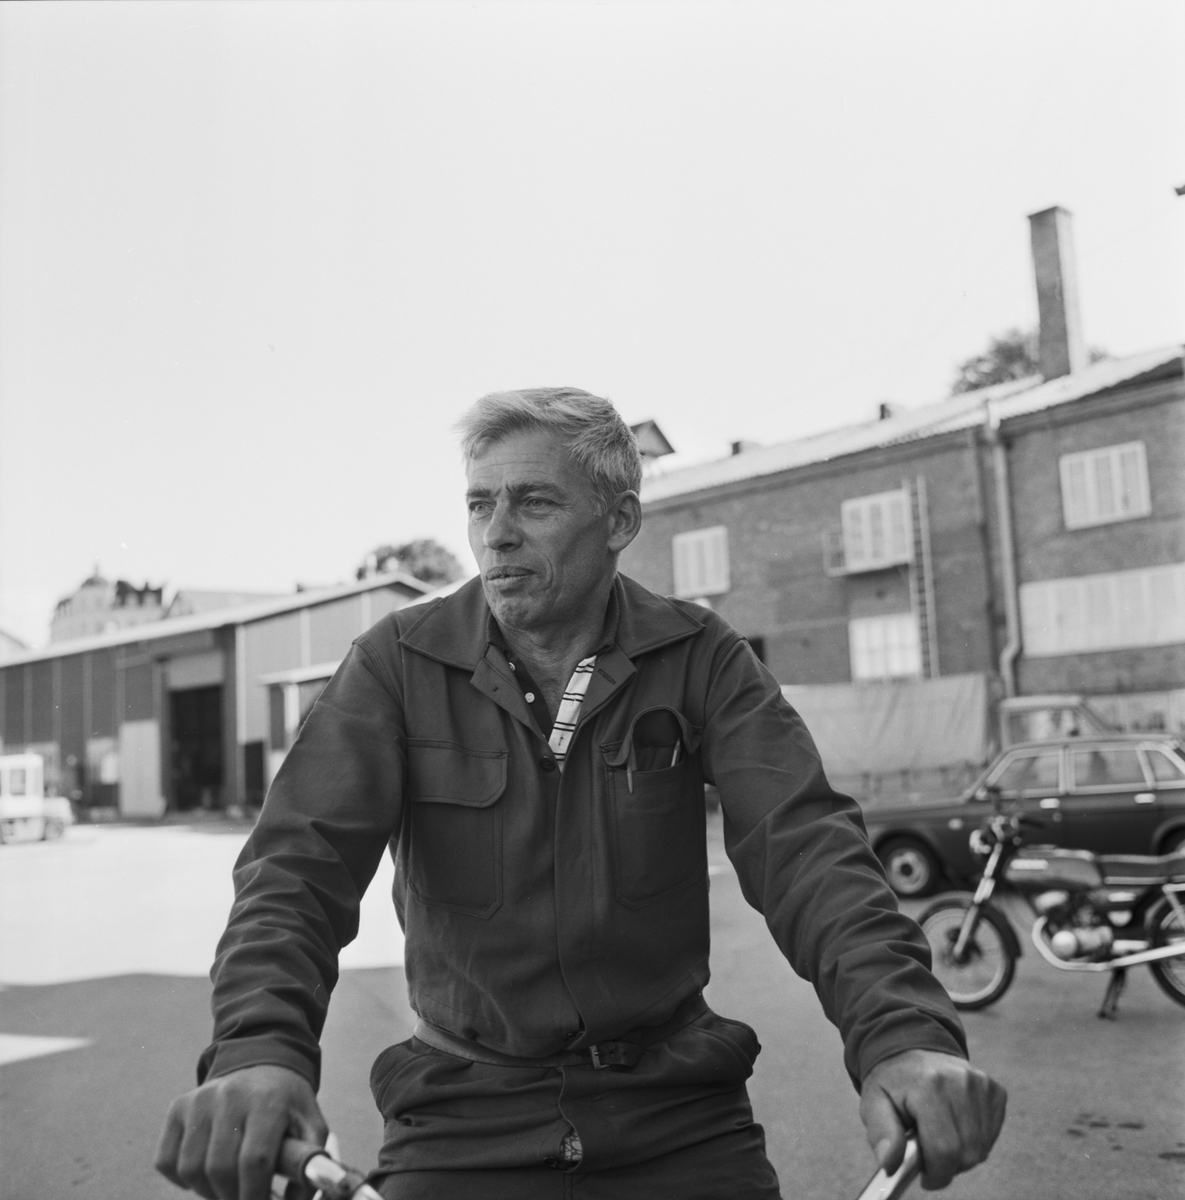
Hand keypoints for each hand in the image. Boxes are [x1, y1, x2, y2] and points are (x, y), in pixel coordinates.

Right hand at [155, 1064, 327, 1199]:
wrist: (263, 1065)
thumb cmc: (288, 1105)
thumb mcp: (311, 1126)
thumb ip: (309, 1167)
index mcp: (268, 1100)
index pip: (254, 1161)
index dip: (255, 1196)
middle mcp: (230, 1095)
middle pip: (220, 1169)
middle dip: (232, 1198)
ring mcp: (200, 1100)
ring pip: (191, 1169)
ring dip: (209, 1192)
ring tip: (229, 1189)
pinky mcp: (178, 1107)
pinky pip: (167, 1160)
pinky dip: (182, 1180)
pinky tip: (206, 1175)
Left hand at [859, 1049, 1005, 1189]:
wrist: (912, 1047)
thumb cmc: (893, 1081)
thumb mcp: (874, 1103)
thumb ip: (881, 1133)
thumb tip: (890, 1163)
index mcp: (929, 1085)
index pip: (944, 1149)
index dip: (935, 1173)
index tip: (925, 1176)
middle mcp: (961, 1082)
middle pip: (966, 1154)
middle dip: (946, 1164)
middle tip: (928, 1151)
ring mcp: (982, 1085)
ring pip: (981, 1149)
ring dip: (960, 1154)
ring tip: (939, 1135)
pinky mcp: (995, 1091)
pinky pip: (991, 1136)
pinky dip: (974, 1141)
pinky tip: (955, 1126)